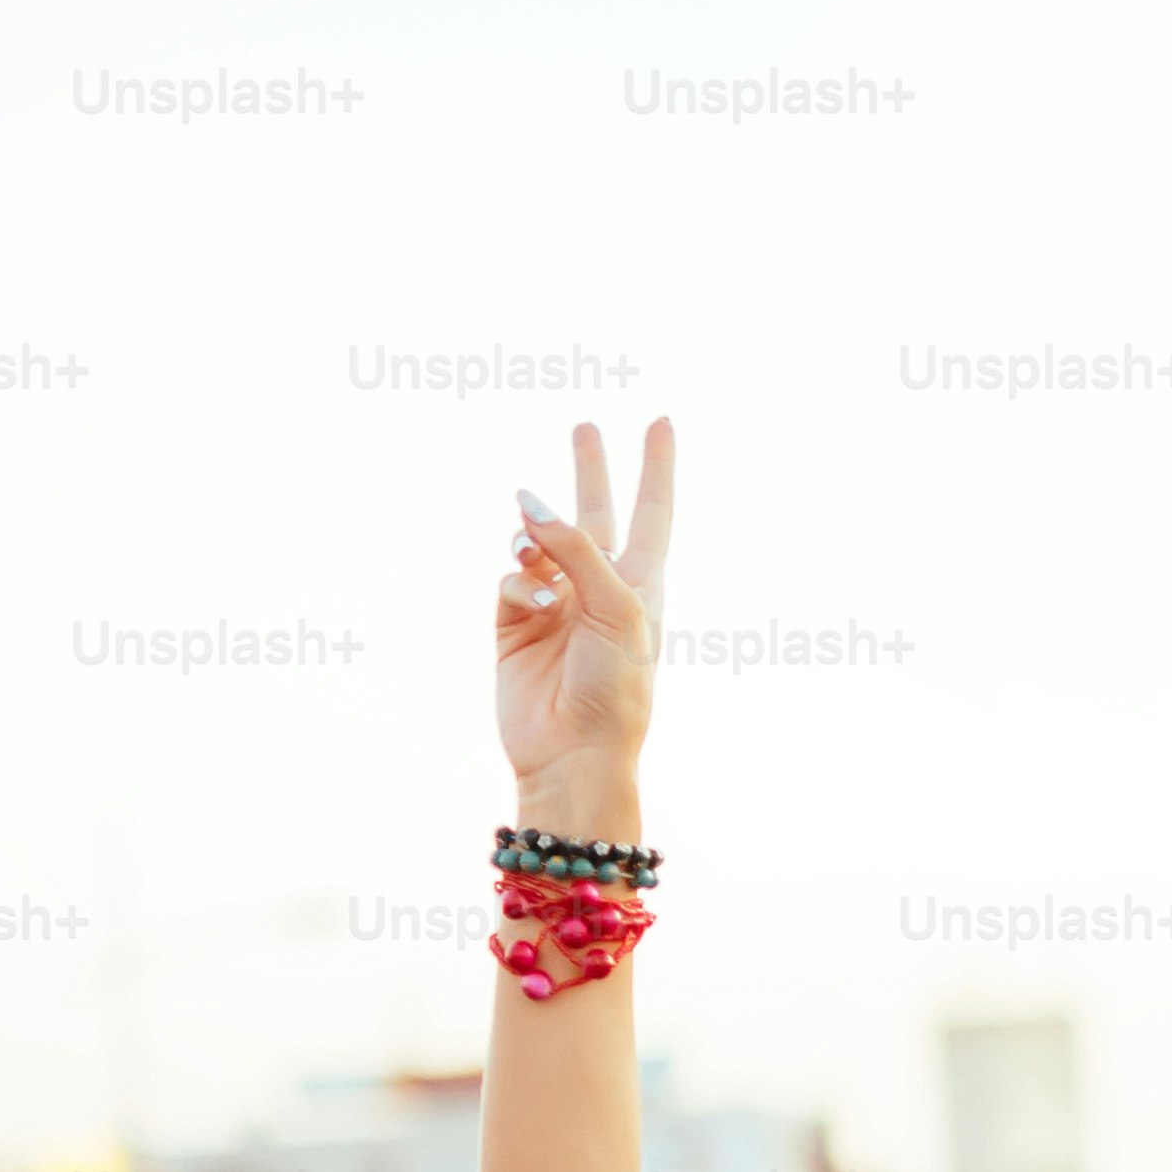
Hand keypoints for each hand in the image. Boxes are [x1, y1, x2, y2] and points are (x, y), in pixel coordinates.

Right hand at [493, 418, 670, 812]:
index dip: (657, 467)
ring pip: (538, 542)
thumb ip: (577, 548)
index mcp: (641, 585)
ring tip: (531, 541)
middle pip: (594, 514)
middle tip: (585, 427)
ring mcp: (554, 604)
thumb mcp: (616, 607)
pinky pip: (510, 578)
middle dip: (590, 471)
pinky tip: (533, 603)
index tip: (662, 421)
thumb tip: (529, 503)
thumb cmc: (616, 687)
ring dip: (535, 534)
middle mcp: (598, 588)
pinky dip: (517, 581)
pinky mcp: (514, 622)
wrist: (574, 751)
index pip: (652, 512)